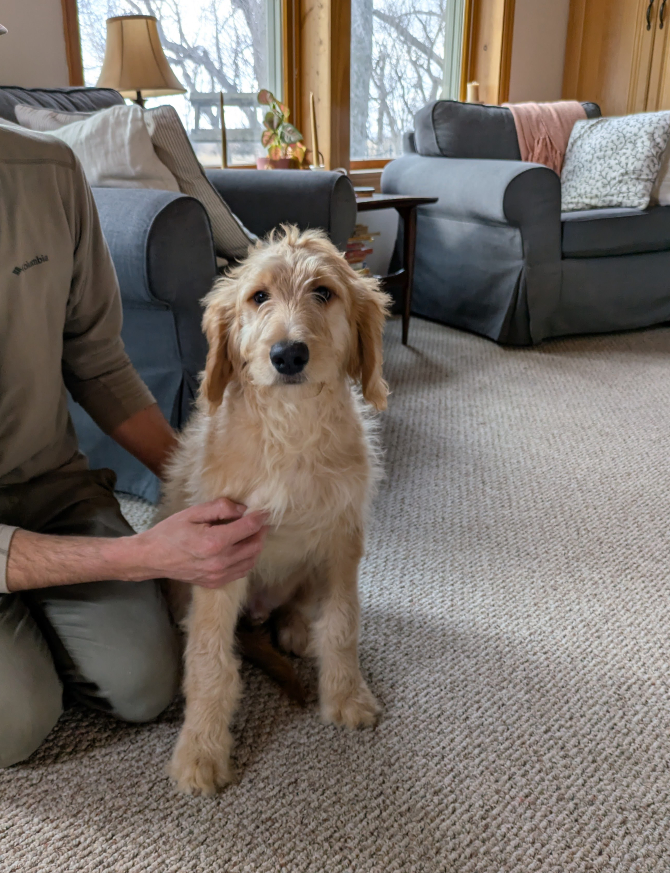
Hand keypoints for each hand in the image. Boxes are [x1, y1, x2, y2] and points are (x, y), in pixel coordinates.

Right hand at [133, 498, 268, 587]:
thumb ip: (220, 508)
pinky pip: (241, 572)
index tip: (265, 511)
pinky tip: (241, 549)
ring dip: (255, 546)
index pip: (249, 528)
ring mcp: (218, 575)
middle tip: (259, 521)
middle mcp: (220, 562)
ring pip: (251, 561)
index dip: (260, 517)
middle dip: (261, 532)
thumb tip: (242, 509)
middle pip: (255, 546)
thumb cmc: (170, 532)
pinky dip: (246, 560)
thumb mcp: (193, 513)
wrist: (152, 558)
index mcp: (214, 542)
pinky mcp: (215, 583)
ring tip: (251, 534)